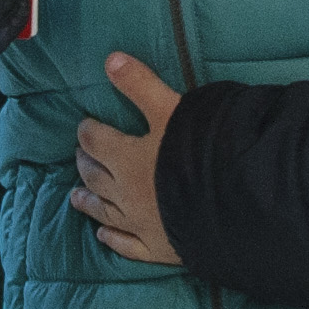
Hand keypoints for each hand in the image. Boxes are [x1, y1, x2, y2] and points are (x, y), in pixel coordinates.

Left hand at [70, 50, 182, 265]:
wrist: (232, 204)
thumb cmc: (201, 153)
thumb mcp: (171, 110)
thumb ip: (140, 85)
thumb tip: (110, 59)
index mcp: (127, 159)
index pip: (97, 142)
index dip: (88, 132)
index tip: (84, 126)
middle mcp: (126, 193)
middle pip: (95, 176)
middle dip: (86, 163)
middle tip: (80, 156)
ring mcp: (140, 224)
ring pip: (104, 211)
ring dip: (88, 201)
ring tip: (75, 195)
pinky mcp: (157, 248)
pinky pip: (127, 245)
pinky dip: (112, 238)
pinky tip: (102, 234)